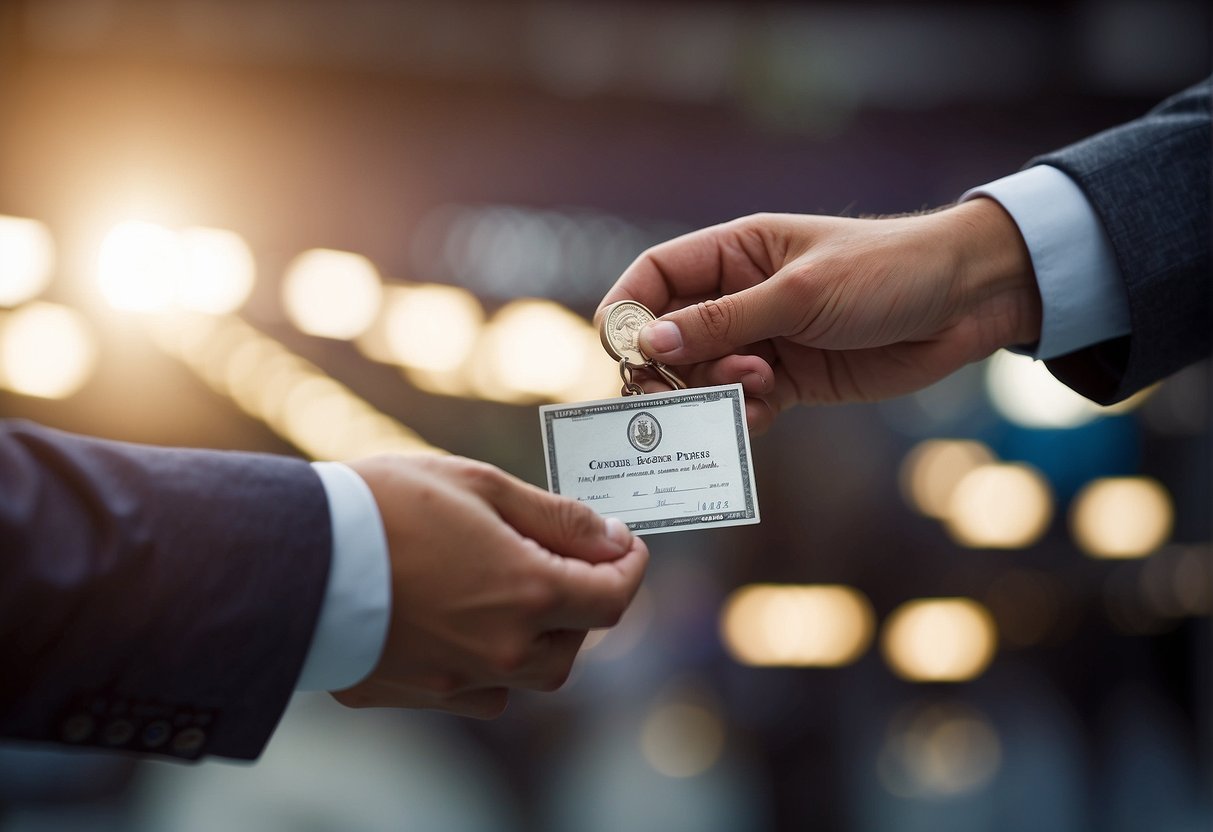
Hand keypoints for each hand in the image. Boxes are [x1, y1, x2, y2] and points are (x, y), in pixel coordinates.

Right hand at [332, 454, 647, 717]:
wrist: (289, 555)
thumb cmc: (383, 505)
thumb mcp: (478, 486)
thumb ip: (553, 517)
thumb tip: (610, 537)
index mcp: (525, 593)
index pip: (611, 598)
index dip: (631, 568)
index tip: (628, 545)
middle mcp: (499, 650)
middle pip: (575, 645)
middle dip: (586, 605)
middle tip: (571, 562)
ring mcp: (453, 681)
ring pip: (528, 676)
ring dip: (541, 639)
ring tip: (518, 590)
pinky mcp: (411, 694)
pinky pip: (475, 691)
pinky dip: (490, 662)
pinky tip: (469, 623)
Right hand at [598, 199, 1041, 432]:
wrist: (967, 302)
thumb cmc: (885, 272)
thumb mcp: (800, 293)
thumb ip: (725, 321)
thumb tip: (650, 345)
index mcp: (736, 253)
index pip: (657, 277)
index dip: (628, 312)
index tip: (617, 352)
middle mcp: (740, 296)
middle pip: (671, 337)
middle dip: (666, 368)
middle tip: (669, 397)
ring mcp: (764, 340)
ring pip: (706, 377)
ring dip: (715, 393)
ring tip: (756, 388)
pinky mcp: (791, 380)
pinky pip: (746, 404)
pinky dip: (745, 415)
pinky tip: (766, 412)